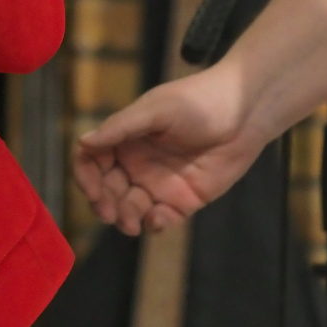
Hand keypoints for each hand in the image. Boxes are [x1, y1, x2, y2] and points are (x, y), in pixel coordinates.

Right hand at [73, 67, 267, 235]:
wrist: (244, 115)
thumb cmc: (198, 102)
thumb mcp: (156, 110)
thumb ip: (120, 128)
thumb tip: (82, 142)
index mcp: (125, 139)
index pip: (92, 160)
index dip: (86, 177)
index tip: (92, 190)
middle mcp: (136, 163)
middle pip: (107, 189)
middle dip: (103, 204)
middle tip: (109, 213)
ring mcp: (159, 184)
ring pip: (130, 208)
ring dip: (125, 218)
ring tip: (130, 224)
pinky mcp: (183, 201)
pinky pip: (161, 219)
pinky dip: (154, 224)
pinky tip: (157, 219)